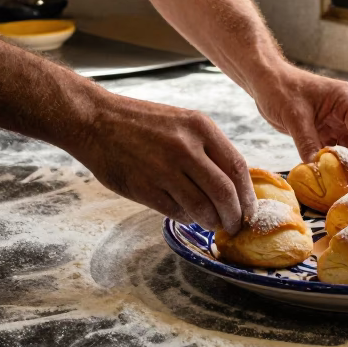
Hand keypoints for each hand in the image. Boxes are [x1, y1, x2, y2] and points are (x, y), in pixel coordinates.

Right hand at [74, 92, 255, 232]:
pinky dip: (187, 218)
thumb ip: (209, 149)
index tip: (250, 210)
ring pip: (203, 208)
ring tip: (213, 224)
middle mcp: (186, 147)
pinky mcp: (144, 188)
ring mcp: (164, 169)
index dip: (248, 196)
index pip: (238, 168)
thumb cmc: (143, 123)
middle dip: (235, 216)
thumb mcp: (184, 123)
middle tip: (235, 226)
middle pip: (225, 193)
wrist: (96, 120)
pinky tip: (187, 215)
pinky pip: (177, 212)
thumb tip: (234, 185)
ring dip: (212, 222)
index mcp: (201, 127)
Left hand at [251, 66, 347, 168]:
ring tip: (343, 185)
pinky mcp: (327, 131)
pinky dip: (334, 164)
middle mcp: (347, 111)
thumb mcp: (293, 116)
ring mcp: (338, 121)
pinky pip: (336, 150)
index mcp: (346, 99)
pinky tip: (329, 177)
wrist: (265, 81)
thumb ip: (307, 143)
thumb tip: (317, 171)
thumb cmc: (279, 89)